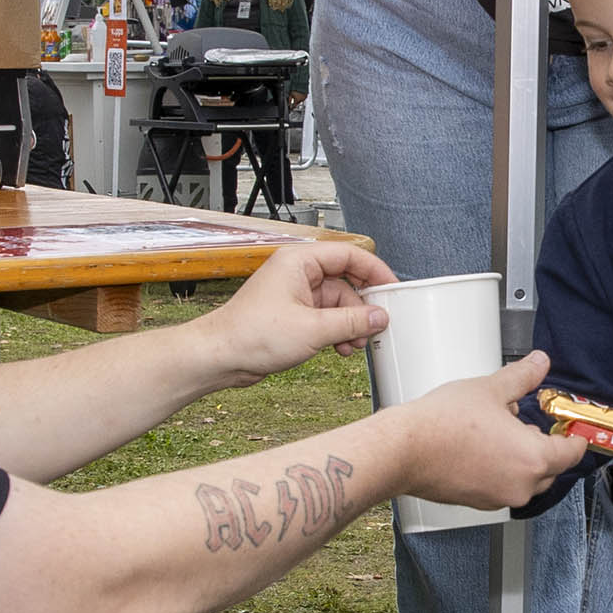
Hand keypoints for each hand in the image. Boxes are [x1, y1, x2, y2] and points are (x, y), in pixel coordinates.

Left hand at [195, 240, 396, 388]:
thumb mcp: (313, 329)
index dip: (375, 272)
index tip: (392, 289)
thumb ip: (353, 321)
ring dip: (349, 324)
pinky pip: (325, 317)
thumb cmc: (251, 334)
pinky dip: (337, 331)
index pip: (349, 255)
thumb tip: (379, 316)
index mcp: (300, 261)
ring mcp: (295, 294)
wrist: (220, 357)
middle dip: (362, 307)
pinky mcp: (293, 314)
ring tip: (354, 344)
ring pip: (337, 303)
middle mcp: (298, 273)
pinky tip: (341, 348)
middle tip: (376, 325)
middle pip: (345, 281)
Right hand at [396, 352, 585, 508]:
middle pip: (551, 468)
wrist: (404, 450)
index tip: (573, 427)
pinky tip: (483, 446)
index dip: (575, 436)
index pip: (572, 452)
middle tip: (528, 421)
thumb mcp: (491, 389)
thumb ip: (523, 377)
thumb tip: (539, 363)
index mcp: (534, 459)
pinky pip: (502, 486)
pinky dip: (501, 469)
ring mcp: (499, 497)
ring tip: (499, 429)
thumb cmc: (444, 423)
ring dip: (521, 457)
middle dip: (544, 445)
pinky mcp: (478, 502)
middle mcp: (521, 485)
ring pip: (525, 478)